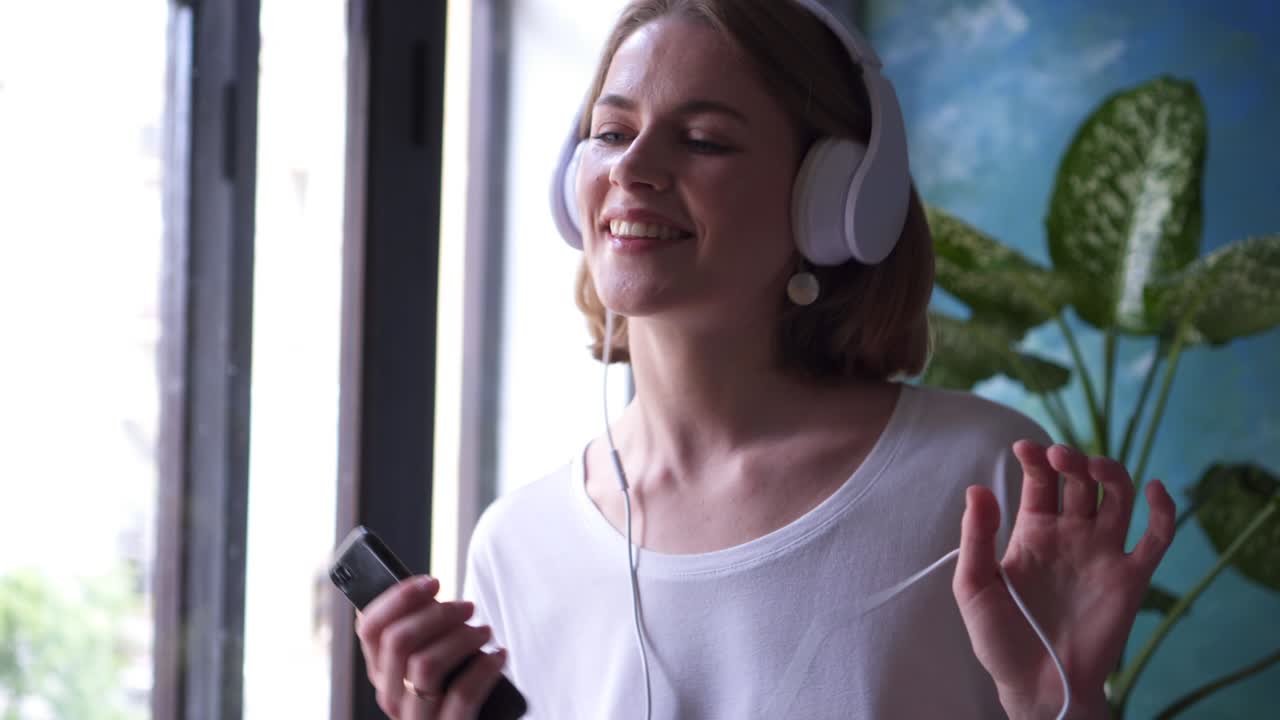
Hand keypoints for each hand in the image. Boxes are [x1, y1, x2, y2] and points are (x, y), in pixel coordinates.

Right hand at [356, 576, 509, 719]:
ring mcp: (415, 719)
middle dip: (438, 614)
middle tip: (468, 608)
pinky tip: (498, 656)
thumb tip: (431, 590)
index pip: (369, 627)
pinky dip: (484, 668)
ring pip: (425, 665)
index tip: (432, 582)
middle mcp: (390, 696)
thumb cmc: (457, 685)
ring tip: (484, 632)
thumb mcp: (433, 654)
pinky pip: (461, 694)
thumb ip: (424, 629)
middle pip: (398, 641)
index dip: (398, 597)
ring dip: (461, 638)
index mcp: (381, 671)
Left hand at [952, 441, 1175, 719]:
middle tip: (1058, 457)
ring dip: (1111, 473)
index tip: (1024, 448)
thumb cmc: (999, 638)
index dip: (1035, 459)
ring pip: (1117, 497)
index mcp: (1033, 532)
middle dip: (1071, 460)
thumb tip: (978, 488)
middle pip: (1079, 481)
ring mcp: (1102, 553)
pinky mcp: (1130, 578)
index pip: (1039, 481)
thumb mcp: (974, 586)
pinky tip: (1154, 489)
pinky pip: (1156, 538)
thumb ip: (976, 538)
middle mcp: (1070, 535)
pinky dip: (1163, 510)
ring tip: (1092, 466)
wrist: (1036, 686)